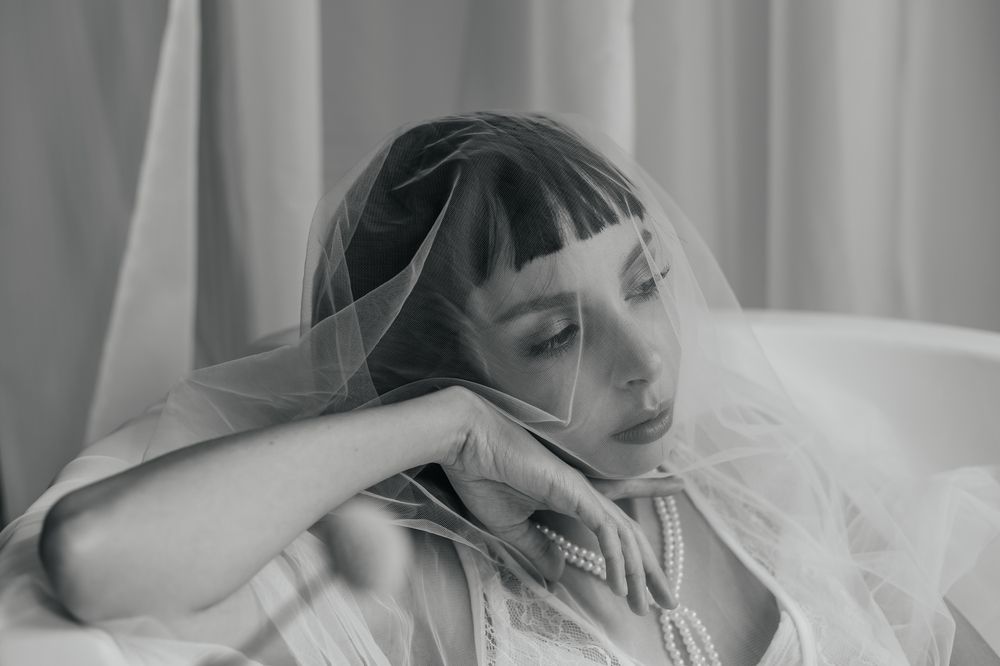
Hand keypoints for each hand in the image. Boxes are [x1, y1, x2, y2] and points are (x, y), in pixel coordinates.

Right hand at [443, 388, 681, 614]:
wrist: (468, 443)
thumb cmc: (482, 474)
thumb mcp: (511, 525)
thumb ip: (538, 547)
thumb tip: (558, 573)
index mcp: (571, 497)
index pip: (616, 525)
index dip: (636, 553)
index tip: (652, 580)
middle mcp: (585, 493)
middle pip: (630, 534)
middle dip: (651, 569)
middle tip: (670, 601)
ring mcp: (582, 490)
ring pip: (624, 535)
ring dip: (638, 573)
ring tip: (646, 605)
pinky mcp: (574, 490)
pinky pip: (606, 530)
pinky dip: (616, 558)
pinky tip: (619, 585)